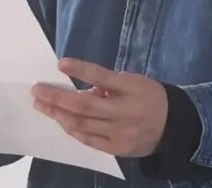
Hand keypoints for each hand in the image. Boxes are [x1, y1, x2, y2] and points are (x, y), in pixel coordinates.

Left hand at [31, 58, 167, 157]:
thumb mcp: (133, 82)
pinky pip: (89, 139)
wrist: (174, 125)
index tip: (60, 63)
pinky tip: (60, 120)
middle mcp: (124, 112)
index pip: (102, 77)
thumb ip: (108, 84)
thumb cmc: (148, 96)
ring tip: (42, 105)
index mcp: (130, 88)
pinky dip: (72, 130)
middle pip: (84, 105)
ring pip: (82, 124)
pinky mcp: (117, 148)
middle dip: (57, 98)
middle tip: (37, 90)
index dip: (81, 70)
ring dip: (58, 114)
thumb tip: (81, 89)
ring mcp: (120, 132)